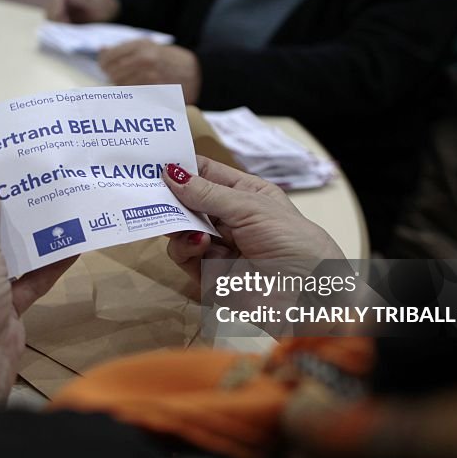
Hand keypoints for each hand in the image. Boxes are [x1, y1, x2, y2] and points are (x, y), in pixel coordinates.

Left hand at [98, 40, 201, 103]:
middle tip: (118, 79)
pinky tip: (137, 92)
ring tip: (130, 85)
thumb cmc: (166, 59)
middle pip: (113, 73)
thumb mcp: (147, 46)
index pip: (108, 58)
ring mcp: (151, 74)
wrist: (194, 70)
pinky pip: (134, 95)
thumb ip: (123, 49)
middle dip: (113, 78)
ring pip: (122, 85)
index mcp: (140, 45)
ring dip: (122, 87)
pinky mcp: (156, 89)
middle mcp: (144, 57)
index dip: (103, 65)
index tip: (105, 69)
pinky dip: (132, 95)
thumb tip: (101, 50)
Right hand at [163, 157, 343, 283]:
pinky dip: (186, 248)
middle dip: (170, 195)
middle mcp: (229, 219)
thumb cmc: (293, 242)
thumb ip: (209, 194)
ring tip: (176, 219)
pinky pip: (185, 257)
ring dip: (176, 222)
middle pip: (188, 201)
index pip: (207, 174)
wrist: (309, 298)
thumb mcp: (252, 208)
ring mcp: (218, 247)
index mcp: (246, 194)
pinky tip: (199, 244)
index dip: (183, 166)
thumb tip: (171, 173)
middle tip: (147, 188)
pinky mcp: (209, 275)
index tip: (154, 159)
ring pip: (180, 228)